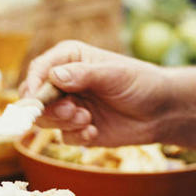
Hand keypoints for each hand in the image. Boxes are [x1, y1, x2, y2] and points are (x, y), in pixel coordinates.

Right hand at [20, 40, 169, 145]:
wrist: (162, 111)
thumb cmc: (140, 83)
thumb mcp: (114, 75)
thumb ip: (83, 74)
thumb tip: (53, 76)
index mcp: (68, 59)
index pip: (39, 70)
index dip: (33, 84)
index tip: (35, 100)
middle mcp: (63, 82)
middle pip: (35, 97)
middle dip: (48, 108)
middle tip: (71, 111)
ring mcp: (68, 106)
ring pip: (45, 119)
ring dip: (63, 122)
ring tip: (87, 119)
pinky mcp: (76, 128)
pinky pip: (64, 136)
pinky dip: (76, 136)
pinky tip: (94, 132)